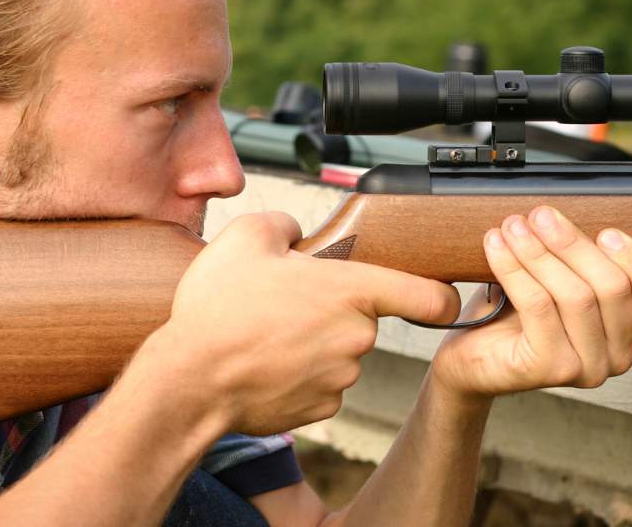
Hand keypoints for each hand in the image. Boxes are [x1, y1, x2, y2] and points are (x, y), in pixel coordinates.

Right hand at [144, 212, 460, 435]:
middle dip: (333, 310)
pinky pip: (321, 384)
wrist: (188, 381)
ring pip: (340, 352)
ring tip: (265, 334)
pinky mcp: (321, 408)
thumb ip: (285, 224)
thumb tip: (297, 234)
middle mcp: (357, 336)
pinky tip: (264, 365)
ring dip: (314, 343)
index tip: (443, 297)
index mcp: (351, 290)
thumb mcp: (246, 236)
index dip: (443, 296)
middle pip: (365, 319)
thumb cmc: (218, 308)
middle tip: (286, 304)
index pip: (428, 297)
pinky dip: (300, 375)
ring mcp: (341, 377)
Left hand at [431, 206, 631, 399]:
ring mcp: (588, 367)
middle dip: (573, 243)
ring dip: (539, 252)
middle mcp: (618, 355)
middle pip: (613, 287)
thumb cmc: (517, 316)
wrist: (474, 356)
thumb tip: (565, 216)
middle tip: (540, 216)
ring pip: (576, 295)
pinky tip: (497, 247)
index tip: (605, 232)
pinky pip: (538, 306)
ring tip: (513, 227)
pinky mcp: (551, 369)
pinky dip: (515, 269)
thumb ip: (579, 258)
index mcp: (631, 330)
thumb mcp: (559, 280)